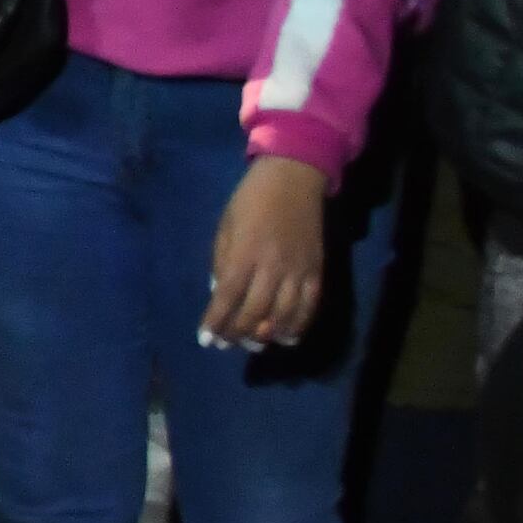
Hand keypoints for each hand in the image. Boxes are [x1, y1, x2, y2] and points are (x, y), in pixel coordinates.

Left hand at [199, 152, 330, 350]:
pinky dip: (298, 325)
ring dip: (266, 335)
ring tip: (253, 344)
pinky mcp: (317, 270)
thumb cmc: (250, 201)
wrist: (293, 178)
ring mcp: (298, 270)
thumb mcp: (226, 228)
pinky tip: (286, 336)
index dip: (216, 322)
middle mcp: (272, 267)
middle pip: (255, 312)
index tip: (206, 340)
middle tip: (226, 344)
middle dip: (238, 333)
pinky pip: (309, 306)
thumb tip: (220, 296)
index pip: (228, 298)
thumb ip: (222, 263)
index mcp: (244, 254)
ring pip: (283, 315)